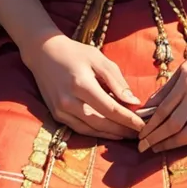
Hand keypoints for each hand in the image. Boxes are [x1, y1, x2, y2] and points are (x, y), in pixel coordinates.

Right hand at [26, 34, 144, 139]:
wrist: (43, 52)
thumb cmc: (75, 53)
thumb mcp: (98, 59)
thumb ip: (116, 81)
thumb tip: (133, 102)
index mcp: (81, 84)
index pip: (110, 108)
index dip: (128, 119)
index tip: (143, 125)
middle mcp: (69, 101)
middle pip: (101, 123)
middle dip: (122, 130)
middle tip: (139, 133)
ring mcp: (60, 110)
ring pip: (90, 130)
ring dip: (110, 135)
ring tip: (127, 135)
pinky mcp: (56, 114)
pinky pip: (79, 129)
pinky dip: (96, 132)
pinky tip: (109, 132)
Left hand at [138, 31, 186, 152]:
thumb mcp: (184, 68)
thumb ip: (166, 89)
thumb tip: (145, 110)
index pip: (163, 110)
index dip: (150, 126)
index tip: (140, 136)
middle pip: (175, 125)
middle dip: (157, 139)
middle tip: (144, 147)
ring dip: (172, 144)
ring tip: (160, 148)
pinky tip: (182, 142)